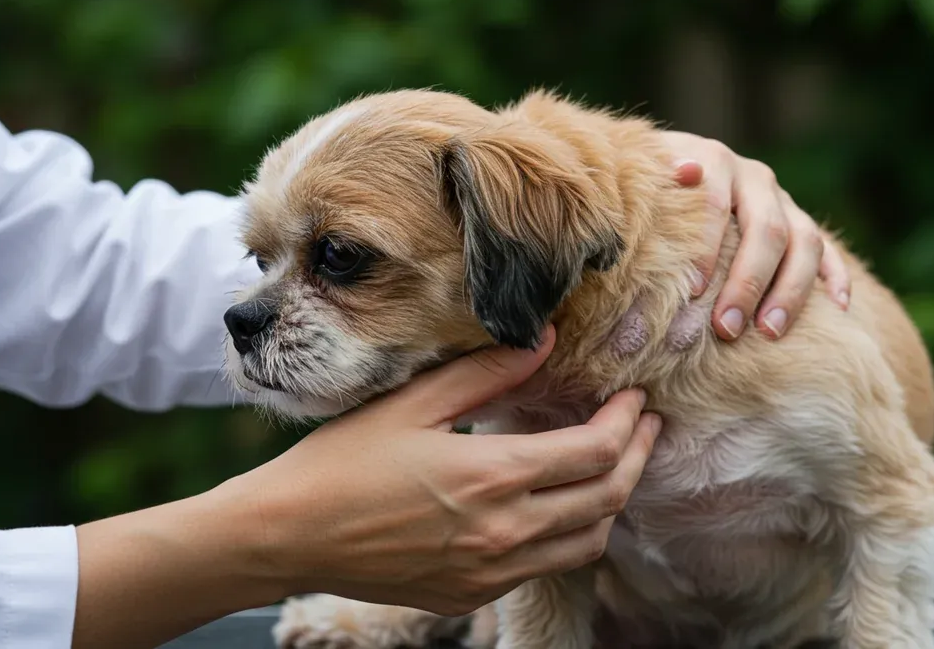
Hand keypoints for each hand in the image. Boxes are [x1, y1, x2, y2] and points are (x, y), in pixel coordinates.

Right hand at [72, 325, 659, 646]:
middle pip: (607, 498)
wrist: (288, 537)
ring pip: (588, 542)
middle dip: (636, 457)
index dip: (627, 422)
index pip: (595, 451)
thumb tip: (543, 339)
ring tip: (613, 465)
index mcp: (494, 477)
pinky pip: (548, 567)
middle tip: (645, 426)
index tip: (635, 397)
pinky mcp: (474, 594)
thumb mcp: (414, 402)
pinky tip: (562, 506)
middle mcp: (505, 532)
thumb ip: (486, 372)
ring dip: (612, 501)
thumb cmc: (342, 462)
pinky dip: (573, 535)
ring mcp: (492, 571)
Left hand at [612, 132, 851, 351]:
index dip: (706, 248)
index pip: (716, 202)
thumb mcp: (639, 180)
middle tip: (726, 328)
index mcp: (712, 161)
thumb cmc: (646, 192)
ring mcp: (783, 201)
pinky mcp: (801, 223)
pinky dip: (836, 277)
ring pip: (803, 241)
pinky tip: (837, 310)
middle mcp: (754, 177)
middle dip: (747, 282)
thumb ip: (651, 181)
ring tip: (769, 331)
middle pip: (765, 229)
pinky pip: (828, 250)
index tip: (692, 292)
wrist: (670, 170)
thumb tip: (683, 171)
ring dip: (789, 290)